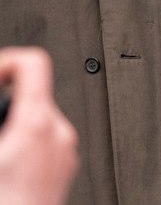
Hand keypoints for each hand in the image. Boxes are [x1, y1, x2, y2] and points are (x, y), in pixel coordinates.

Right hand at [0, 46, 78, 204]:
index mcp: (36, 124)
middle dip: (2, 107)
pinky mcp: (61, 175)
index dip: (6, 61)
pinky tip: (4, 169)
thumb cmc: (6, 201)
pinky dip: (19, 149)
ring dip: (9, 131)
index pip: (33, 63)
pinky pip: (41, 148)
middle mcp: (58, 136)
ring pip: (33, 125)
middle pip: (30, 97)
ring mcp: (64, 156)